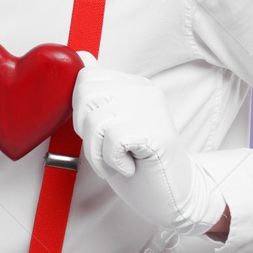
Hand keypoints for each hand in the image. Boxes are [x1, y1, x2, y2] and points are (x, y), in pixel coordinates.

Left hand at [71, 51, 225, 235]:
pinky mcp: (155, 131)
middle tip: (109, 149)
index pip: (85, 78)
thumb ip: (98, 91)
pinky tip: (131, 165)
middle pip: (85, 96)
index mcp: (134, 85)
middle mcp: (144, 91)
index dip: (81, 110)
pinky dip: (113, 161)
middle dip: (87, 132)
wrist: (172, 197)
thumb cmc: (139, 164)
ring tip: (119, 159)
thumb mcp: (111, 123)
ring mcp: (152, 109)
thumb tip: (81, 55)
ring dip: (99, 152)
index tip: (100, 132)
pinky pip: (111, 140)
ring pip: (95, 121)